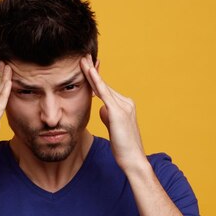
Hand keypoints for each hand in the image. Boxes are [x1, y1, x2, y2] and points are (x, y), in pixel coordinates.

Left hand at [80, 54, 146, 172]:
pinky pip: (104, 93)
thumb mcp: (113, 128)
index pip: (106, 89)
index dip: (96, 78)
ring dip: (91, 72)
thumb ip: (108, 116)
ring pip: (103, 86)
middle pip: (104, 85)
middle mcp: (126, 102)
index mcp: (125, 106)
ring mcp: (123, 106)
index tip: (87, 66)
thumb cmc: (123, 148)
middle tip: (82, 56)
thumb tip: (101, 109)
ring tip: (81, 60)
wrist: (133, 160)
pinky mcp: (117, 112)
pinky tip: (88, 72)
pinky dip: (96, 81)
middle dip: (92, 71)